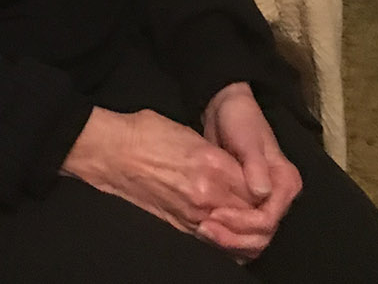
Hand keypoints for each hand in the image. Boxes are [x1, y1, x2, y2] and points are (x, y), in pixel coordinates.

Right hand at [61, 106, 258, 239]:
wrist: (113, 152)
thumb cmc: (146, 133)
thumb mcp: (188, 133)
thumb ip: (216, 155)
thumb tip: (234, 169)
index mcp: (212, 166)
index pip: (256, 189)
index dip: (264, 191)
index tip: (264, 187)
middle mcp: (206, 195)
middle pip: (250, 216)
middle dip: (260, 216)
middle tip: (264, 211)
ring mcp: (192, 215)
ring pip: (235, 236)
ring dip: (247, 234)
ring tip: (251, 228)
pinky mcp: (179, 226)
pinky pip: (213, 243)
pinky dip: (227, 243)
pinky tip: (231, 239)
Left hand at [197, 82, 301, 259]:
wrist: (226, 107)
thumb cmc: (240, 118)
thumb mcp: (247, 138)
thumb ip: (255, 165)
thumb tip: (261, 193)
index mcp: (285, 183)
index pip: (267, 219)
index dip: (242, 223)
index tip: (215, 216)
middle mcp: (279, 198)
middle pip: (261, 235)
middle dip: (234, 237)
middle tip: (204, 229)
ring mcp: (264, 203)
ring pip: (252, 239)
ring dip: (228, 241)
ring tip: (202, 231)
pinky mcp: (248, 205)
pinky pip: (241, 231)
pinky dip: (226, 235)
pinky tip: (206, 231)